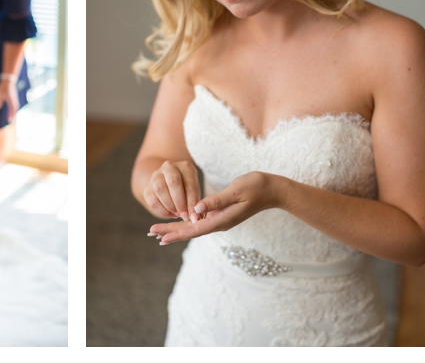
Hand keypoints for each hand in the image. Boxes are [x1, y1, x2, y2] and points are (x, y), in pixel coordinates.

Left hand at [0, 78, 19, 121]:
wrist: (8, 80)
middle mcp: (14, 100)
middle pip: (14, 109)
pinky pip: (14, 104)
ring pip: (15, 106)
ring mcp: (14, 98)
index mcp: (11, 100)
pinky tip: (11, 108)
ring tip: (10, 116)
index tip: (9, 121)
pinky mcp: (13, 96)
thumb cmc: (3, 87)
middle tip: (10, 120)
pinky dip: (13, 107)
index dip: (10, 115)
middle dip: (12, 114)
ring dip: (13, 111)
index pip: (12, 110)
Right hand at [142, 159, 203, 222]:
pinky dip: (161, 210)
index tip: (194, 215)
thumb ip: (195, 201)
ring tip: (177, 214)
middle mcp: (169, 167)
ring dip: (170, 206)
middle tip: (184, 215)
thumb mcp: (194, 190)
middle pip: (173, 182)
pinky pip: (151, 199)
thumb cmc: (187, 188)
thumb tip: (195, 217)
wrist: (169, 182)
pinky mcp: (147, 187)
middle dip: (180, 202)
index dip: (192, 201)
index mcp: (185, 166)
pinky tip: (169, 214)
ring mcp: (156, 176)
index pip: (189, 183)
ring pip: (159, 189)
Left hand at [149, 171, 284, 244]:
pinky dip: (187, 223)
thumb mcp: (236, 190)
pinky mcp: (221, 215)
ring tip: (158, 232)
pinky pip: (200, 222)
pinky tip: (178, 223)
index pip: (194, 229)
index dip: (176, 233)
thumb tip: (196, 209)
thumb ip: (216, 201)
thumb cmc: (256, 187)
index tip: (160, 237)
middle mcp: (220, 223)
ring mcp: (221, 220)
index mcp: (222, 219)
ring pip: (194, 227)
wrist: (273, 190)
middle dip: (170, 232)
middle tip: (150, 233)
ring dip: (176, 229)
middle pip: (191, 231)